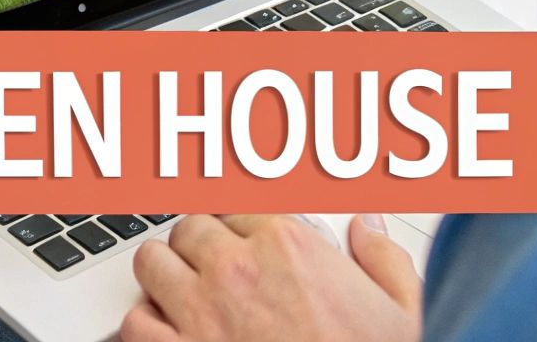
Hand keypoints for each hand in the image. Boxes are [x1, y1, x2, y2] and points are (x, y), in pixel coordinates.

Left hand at [120, 214, 421, 341]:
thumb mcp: (402, 312)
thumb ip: (382, 260)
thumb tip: (368, 230)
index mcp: (290, 246)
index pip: (237, 207)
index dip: (238, 226)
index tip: (239, 238)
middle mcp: (238, 270)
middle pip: (190, 229)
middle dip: (199, 246)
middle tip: (212, 266)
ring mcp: (201, 313)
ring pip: (152, 264)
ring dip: (164, 274)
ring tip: (179, 290)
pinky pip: (134, 323)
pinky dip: (144, 325)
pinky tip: (165, 332)